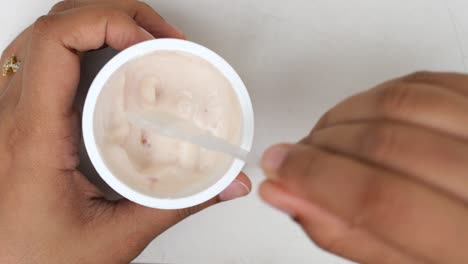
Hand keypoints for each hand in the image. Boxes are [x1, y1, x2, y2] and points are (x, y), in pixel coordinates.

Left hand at [0, 1, 250, 262]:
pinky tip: (104, 67)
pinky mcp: (12, 121)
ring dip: (96, 27)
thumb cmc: (35, 263)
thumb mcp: (117, 236)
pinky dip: (77, 48)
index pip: (57, 42)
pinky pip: (37, 60)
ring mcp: (6, 115)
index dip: (110, 22)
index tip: (153, 43)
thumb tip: (228, 182)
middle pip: (55, 25)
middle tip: (161, 39)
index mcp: (33, 137)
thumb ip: (180, 203)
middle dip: (117, 17)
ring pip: (43, 38)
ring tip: (140, 45)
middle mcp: (10, 116)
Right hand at [260, 72, 467, 263]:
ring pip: (401, 102)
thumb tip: (287, 192)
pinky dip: (377, 94)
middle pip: (385, 143)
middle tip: (297, 156)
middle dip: (321, 146)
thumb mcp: (401, 260)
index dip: (316, 177)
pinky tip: (363, 115)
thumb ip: (344, 233)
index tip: (280, 166)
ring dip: (343, 115)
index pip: (380, 198)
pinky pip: (425, 81)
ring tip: (327, 137)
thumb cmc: (456, 248)